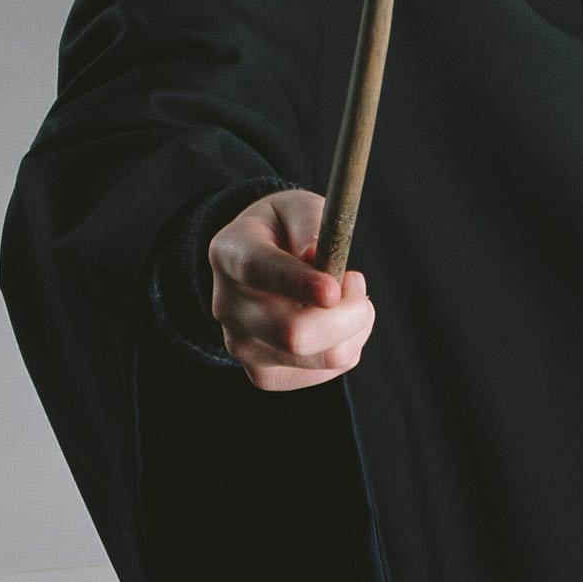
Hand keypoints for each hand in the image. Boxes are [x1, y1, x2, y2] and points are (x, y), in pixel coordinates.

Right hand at [208, 188, 375, 392]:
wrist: (254, 267)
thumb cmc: (283, 230)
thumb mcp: (296, 206)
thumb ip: (308, 222)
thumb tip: (315, 255)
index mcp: (230, 253)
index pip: (259, 272)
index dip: (300, 283)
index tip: (333, 289)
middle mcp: (227, 306)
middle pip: (294, 334)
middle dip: (348, 313)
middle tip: (355, 281)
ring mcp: (241, 346)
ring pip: (323, 357)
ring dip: (355, 325)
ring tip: (345, 296)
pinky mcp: (264, 375)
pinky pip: (329, 370)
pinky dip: (348, 344)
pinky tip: (333, 321)